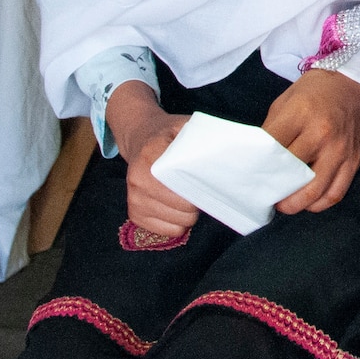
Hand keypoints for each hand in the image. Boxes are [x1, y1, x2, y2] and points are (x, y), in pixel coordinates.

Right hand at [107, 81, 195, 237]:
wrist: (139, 139)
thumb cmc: (167, 135)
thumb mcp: (183, 127)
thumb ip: (201, 138)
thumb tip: (225, 153)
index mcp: (150, 157)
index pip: (183, 187)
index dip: (200, 189)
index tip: (208, 182)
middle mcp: (138, 181)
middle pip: (183, 210)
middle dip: (197, 203)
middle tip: (200, 189)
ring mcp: (134, 201)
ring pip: (177, 224)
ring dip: (189, 215)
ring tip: (188, 197)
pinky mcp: (134, 215)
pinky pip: (167, 232)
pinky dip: (177, 223)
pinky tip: (177, 207)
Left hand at [262, 70, 359, 214]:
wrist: (352, 85)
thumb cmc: (313, 93)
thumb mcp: (285, 102)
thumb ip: (271, 131)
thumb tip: (257, 162)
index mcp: (300, 114)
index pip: (272, 150)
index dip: (257, 167)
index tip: (249, 177)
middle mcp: (322, 133)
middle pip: (291, 173)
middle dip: (274, 189)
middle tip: (265, 194)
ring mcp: (339, 149)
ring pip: (314, 191)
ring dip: (295, 204)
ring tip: (284, 204)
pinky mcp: (354, 161)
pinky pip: (335, 193)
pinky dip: (319, 204)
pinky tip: (307, 202)